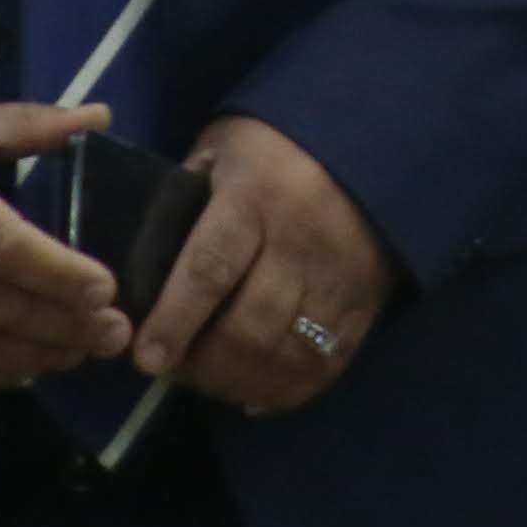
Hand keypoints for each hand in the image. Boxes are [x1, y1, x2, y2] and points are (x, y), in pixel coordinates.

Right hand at [0, 101, 132, 386]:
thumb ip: (29, 125)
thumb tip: (99, 116)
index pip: (7, 247)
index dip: (58, 272)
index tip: (105, 286)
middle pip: (5, 305)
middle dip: (67, 323)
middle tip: (118, 329)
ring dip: (42, 353)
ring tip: (87, 348)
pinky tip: (34, 364)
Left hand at [130, 115, 399, 416]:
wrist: (380, 131)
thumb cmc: (280, 141)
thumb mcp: (223, 148)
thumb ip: (185, 196)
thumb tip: (146, 260)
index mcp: (256, 197)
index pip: (210, 270)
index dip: (175, 321)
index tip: (147, 359)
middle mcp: (301, 243)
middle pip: (250, 327)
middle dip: (204, 364)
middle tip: (175, 371)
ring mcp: (340, 278)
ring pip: (287, 355)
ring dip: (240, 382)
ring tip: (210, 381)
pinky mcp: (367, 302)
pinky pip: (326, 364)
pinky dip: (287, 391)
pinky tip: (254, 395)